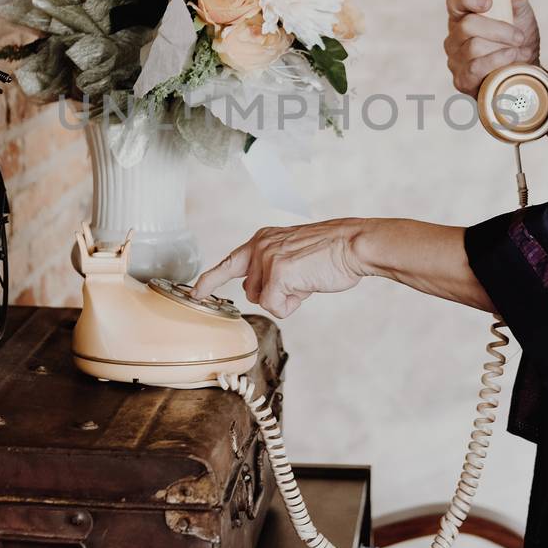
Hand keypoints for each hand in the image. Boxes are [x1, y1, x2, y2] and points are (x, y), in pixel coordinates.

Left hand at [190, 218, 366, 317]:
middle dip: (274, 294)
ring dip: (286, 298)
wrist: (352, 244)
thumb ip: (271, 268)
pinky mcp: (277, 272)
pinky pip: (275, 306)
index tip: (195, 292)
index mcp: (262, 240)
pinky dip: (292, 303)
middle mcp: (259, 246)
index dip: (210, 280)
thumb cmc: (330, 253)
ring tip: (306, 279)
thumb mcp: (292, 254)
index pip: (228, 262)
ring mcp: (266, 258)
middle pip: (251, 292)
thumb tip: (260, 293)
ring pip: (263, 301)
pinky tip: (307, 285)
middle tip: (301, 278)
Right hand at [443, 0, 540, 96]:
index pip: (454, 1)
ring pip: (473, 47)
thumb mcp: (521, 14)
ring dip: (502, 48)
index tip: (489, 1)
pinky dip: (498, 62)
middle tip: (519, 35)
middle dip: (499, 29)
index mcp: (464, 15)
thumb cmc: (518, 42)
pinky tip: (511, 61)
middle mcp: (454, 36)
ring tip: (517, 51)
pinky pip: (475, 68)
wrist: (525, 75)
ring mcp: (455, 59)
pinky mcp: (461, 79)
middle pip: (468, 25)